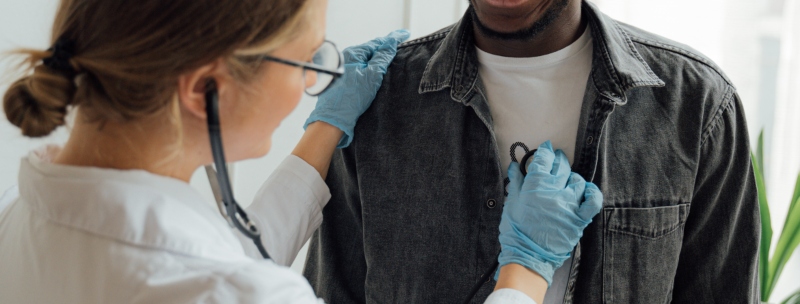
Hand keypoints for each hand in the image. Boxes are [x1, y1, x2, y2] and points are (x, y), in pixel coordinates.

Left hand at [304, 29, 409, 147]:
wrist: (333, 118)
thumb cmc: (352, 98)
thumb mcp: (372, 75)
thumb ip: (382, 57)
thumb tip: (391, 42)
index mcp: (353, 53)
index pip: (377, 42)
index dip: (392, 39)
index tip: (405, 34)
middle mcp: (346, 58)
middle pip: (370, 50)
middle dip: (384, 47)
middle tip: (399, 44)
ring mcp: (343, 69)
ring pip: (364, 59)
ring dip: (377, 58)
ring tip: (389, 56)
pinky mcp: (342, 80)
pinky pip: (359, 68)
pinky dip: (369, 67)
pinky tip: (375, 71)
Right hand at [497, 141, 602, 284]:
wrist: (528, 255)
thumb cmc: (516, 231)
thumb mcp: (511, 203)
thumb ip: (516, 182)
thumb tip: (516, 166)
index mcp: (535, 186)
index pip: (543, 160)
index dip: (545, 151)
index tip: (546, 148)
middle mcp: (554, 191)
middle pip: (561, 166)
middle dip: (558, 159)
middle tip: (556, 158)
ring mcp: (569, 204)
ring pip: (577, 180)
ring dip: (572, 176)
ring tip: (567, 178)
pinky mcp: (579, 218)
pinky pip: (593, 201)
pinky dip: (592, 193)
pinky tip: (586, 190)